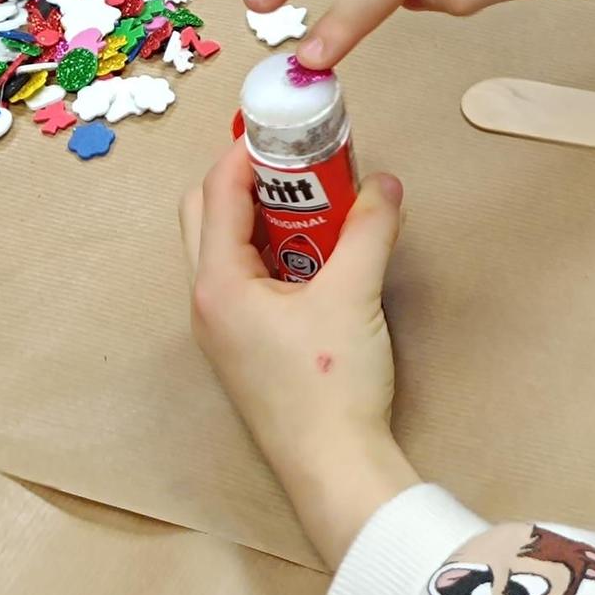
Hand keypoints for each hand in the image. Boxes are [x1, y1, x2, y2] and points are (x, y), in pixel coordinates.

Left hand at [180, 143, 419, 568]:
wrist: (334, 468)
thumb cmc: (330, 386)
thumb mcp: (355, 293)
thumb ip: (370, 228)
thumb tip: (385, 184)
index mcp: (218, 284)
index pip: (217, 192)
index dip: (249, 151)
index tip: (287, 127)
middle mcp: (208, 303)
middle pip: (208, 215)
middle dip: (250, 180)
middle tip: (300, 164)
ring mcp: (224, 330)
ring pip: (228, 249)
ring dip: (267, 217)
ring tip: (320, 205)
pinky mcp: (247, 349)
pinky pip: (248, 280)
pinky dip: (277, 252)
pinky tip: (323, 256)